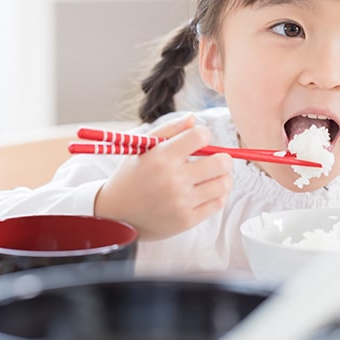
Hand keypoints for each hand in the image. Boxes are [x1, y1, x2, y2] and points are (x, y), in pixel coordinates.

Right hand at [94, 114, 233, 239]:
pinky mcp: (186, 220)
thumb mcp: (142, 147)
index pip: (200, 136)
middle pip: (221, 163)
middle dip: (223, 158)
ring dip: (223, 177)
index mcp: (161, 157)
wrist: (116, 214)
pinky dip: (218, 195)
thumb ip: (169, 129)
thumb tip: (195, 119)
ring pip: (223, 184)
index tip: (199, 141)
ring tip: (213, 176)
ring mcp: (181, 202)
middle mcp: (173, 180)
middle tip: (217, 160)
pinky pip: (218, 204)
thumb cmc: (132, 176)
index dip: (204, 135)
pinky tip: (208, 191)